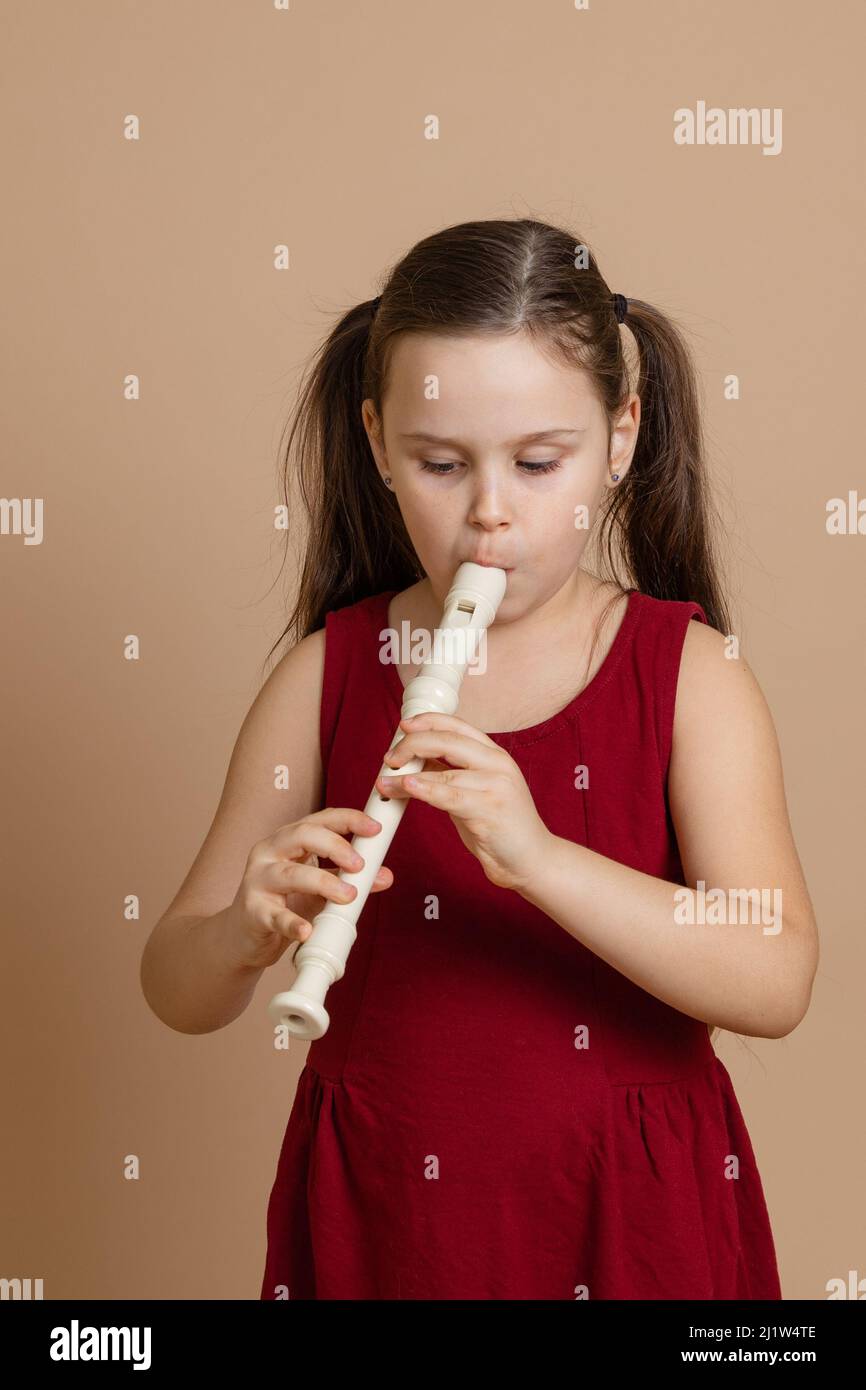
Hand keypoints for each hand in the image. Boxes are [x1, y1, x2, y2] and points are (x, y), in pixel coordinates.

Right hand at [227, 808, 393, 970]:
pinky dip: (293, 923)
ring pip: (290, 873)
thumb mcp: (320, 888)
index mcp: (288, 840)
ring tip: (348, 896)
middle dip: (335, 846)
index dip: (349, 819)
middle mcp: (270, 852)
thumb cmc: (284, 902)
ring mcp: (257, 880)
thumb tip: (385, 875)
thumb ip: (349, 879)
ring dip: (324, 882)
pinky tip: (307, 930)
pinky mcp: (252, 911)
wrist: (244, 936)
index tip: (375, 829)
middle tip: (360, 865)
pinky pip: (274, 915)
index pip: (320, 819)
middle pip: (303, 835)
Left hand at [375, 711, 551, 892]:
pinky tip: (407, 785)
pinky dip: (425, 789)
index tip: (403, 726)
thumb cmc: (500, 827)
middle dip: (412, 745)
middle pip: (448, 741)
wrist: (531, 859)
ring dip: (407, 776)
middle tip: (390, 758)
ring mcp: (496, 786)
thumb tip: (415, 762)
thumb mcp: (475, 791)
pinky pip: (449, 796)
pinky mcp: (490, 810)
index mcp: (494, 755)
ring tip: (385, 781)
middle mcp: (498, 764)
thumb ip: (451, 774)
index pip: (457, 726)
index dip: (427, 721)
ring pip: (444, 771)